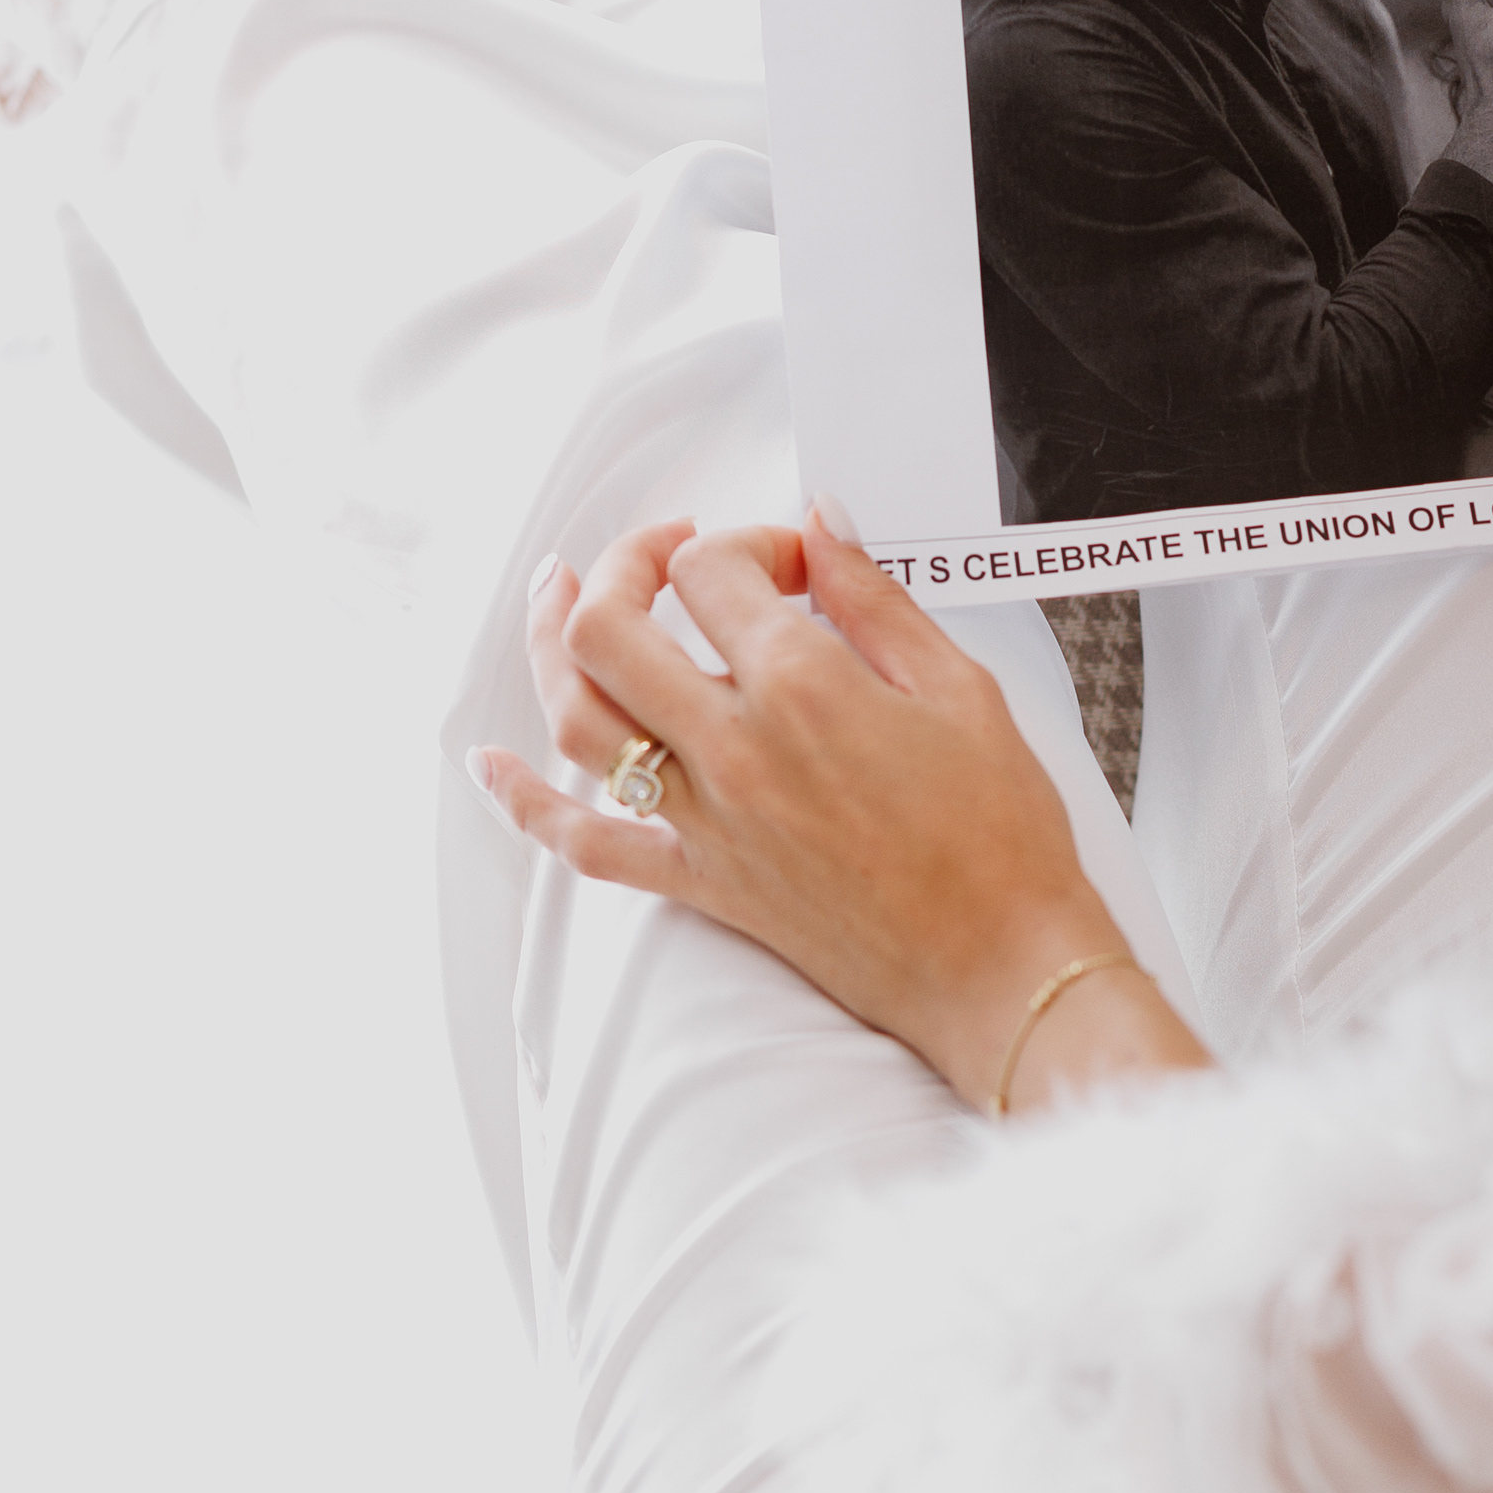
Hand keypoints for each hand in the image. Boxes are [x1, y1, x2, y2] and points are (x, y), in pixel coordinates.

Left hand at [476, 509, 1184, 1110]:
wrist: (999, 964)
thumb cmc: (999, 836)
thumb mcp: (959, 689)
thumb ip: (876, 600)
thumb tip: (823, 528)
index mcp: (805, 688)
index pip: (716, 571)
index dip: (748, 540)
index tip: (792, 559)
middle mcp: (736, 750)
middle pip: (612, 629)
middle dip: (625, 567)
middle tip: (664, 554)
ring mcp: (707, 820)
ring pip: (578, 718)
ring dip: (552, 646)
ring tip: (560, 599)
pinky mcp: (702, 881)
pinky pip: (587, 843)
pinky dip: (527, 803)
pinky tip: (493, 764)